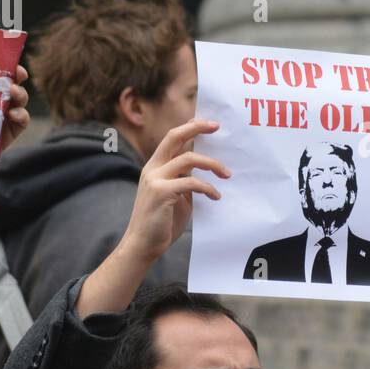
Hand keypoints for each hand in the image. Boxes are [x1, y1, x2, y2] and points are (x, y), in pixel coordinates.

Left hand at [0, 65, 30, 154]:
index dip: (7, 66)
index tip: (9, 61)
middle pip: (13, 82)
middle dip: (18, 76)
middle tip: (17, 74)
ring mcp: (7, 114)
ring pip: (21, 99)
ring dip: (20, 93)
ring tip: (13, 92)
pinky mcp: (13, 129)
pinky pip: (23, 119)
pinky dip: (21, 114)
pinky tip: (12, 114)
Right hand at [120, 118, 229, 264]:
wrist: (142, 245)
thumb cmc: (161, 222)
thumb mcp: (174, 195)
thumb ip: (184, 180)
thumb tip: (203, 169)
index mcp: (154, 166)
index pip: (172, 138)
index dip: (190, 127)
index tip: (209, 123)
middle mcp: (152, 168)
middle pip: (175, 137)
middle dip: (197, 128)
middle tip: (217, 126)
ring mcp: (155, 179)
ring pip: (188, 159)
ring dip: (212, 165)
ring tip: (227, 174)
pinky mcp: (162, 192)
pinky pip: (192, 182)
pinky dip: (208, 188)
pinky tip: (216, 196)